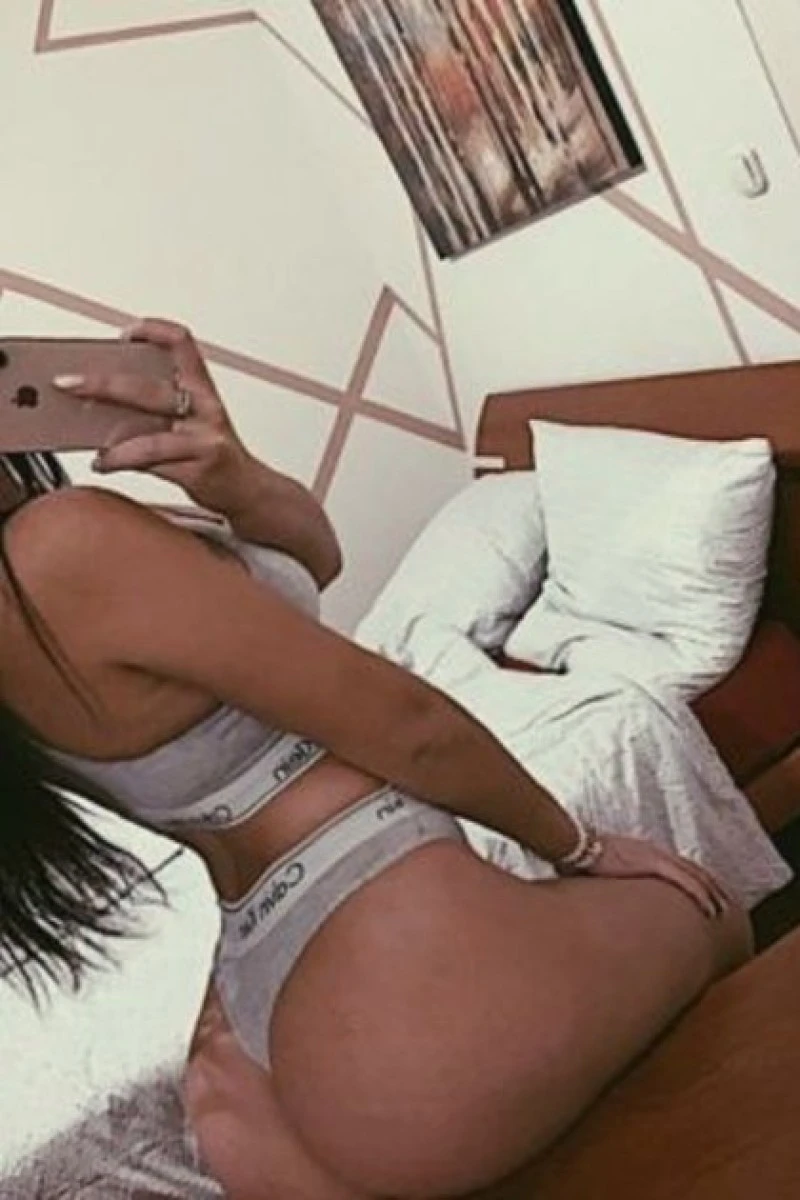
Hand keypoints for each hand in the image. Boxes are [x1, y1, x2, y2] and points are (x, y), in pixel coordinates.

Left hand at [54, 318, 264, 516]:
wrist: (249, 489)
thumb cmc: (212, 452)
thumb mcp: (193, 419)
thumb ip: (157, 408)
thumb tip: (102, 403)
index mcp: (203, 388)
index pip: (181, 343)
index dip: (152, 331)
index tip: (124, 335)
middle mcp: (205, 408)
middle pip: (147, 389)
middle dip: (102, 384)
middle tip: (69, 384)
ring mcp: (203, 439)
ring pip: (147, 435)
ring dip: (111, 441)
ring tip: (93, 447)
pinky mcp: (198, 468)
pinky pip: (151, 463)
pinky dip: (120, 463)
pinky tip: (105, 463)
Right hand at [584, 835, 731, 919]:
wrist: (575, 845)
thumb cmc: (581, 860)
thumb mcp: (599, 871)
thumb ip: (609, 882)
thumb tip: (604, 900)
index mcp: (642, 853)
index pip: (675, 867)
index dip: (692, 879)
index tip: (703, 893)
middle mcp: (653, 852)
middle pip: (690, 869)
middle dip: (709, 886)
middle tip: (723, 904)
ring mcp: (654, 857)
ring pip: (693, 875)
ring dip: (711, 893)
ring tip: (722, 911)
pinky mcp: (653, 864)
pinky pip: (684, 881)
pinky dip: (700, 894)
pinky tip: (710, 908)